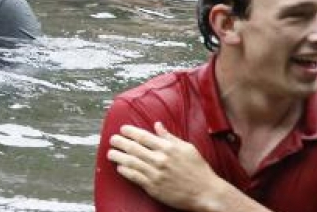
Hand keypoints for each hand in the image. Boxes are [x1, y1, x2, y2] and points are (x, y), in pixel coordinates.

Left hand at [108, 122, 223, 210]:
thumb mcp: (187, 148)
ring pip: (131, 162)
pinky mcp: (154, 187)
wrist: (206, 193)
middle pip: (133, 148)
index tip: (122, 129)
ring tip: (110, 153)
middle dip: (120, 142)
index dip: (130, 131)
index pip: (143, 136)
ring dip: (118, 156)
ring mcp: (156, 174)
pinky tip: (120, 167)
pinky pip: (135, 177)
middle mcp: (160, 159)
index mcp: (168, 148)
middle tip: (112, 139)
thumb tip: (157, 125)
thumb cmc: (198, 169)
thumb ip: (169, 137)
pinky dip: (125, 171)